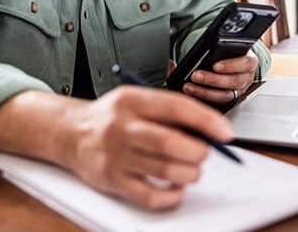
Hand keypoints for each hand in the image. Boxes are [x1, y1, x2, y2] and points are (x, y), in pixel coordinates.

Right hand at [61, 86, 232, 208]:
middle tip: (205, 154)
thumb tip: (209, 130)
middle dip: (199, 152)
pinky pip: (150, 196)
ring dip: (189, 174)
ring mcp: (115, 155)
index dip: (207, 121)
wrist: (72, 132)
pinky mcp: (111, 180)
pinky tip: (175, 188)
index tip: (226, 133)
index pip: (177, 108)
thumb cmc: (113, 117)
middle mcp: (122, 127)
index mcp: (132, 101)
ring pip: (165, 171)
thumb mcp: (136, 99)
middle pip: (171, 143)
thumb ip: (168, 111)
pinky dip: (171, 196)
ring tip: (191, 170)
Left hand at [182, 52, 258, 104]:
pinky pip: (217, 102)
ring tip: (189, 86)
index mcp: (250, 62)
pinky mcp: (230, 100)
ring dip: (204, 92)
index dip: (231, 66)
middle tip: (196, 75)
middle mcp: (247, 78)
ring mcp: (239, 90)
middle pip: (233, 82)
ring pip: (225, 95)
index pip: (246, 64)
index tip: (215, 66)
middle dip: (212, 80)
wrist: (233, 61)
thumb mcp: (230, 48)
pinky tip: (191, 93)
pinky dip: (203, 98)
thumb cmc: (231, 53)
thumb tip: (205, 52)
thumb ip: (222, 49)